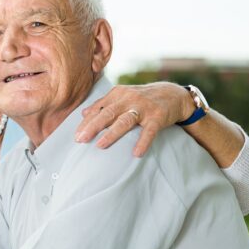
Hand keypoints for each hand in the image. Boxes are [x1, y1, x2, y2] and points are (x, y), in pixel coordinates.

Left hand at [75, 82, 192, 156]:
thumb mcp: (122, 97)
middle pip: (107, 113)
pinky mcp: (158, 117)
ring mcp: (143, 107)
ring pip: (125, 121)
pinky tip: (136, 154)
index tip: (75, 136)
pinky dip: (142, 142)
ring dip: (112, 133)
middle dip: (92, 127)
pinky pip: (149, 131)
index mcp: (117, 94)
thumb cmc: (142, 99)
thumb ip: (103, 104)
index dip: (85, 123)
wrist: (173, 95)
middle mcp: (128, 99)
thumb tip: (83, 113)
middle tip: (80, 140)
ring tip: (99, 145)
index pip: (98, 109)